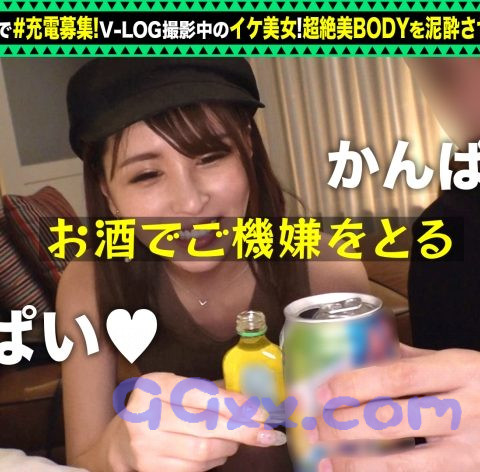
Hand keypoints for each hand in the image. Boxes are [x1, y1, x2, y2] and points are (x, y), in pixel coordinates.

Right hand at [110, 372, 285, 471]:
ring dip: (228, 447)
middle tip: (266, 434)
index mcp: (154, 386)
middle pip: (204, 427)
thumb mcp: (179, 388)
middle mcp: (144, 415)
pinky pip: (194, 469)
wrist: (122, 439)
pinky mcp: (150, 470)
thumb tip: (253, 400)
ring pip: (202, 452)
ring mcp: (144, 446)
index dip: (233, 404)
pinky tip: (217, 451)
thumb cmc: (162, 406)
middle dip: (242, 432)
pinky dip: (214, 461)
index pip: (199, 394)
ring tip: (234, 440)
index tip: (261, 413)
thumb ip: (212, 391)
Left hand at [315, 344, 479, 471]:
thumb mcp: (457, 361)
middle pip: (396, 420)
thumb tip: (364, 351)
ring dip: (360, 465)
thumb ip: (413, 359)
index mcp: (459, 371)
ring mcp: (471, 450)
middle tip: (315, 427)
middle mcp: (465, 410)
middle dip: (348, 425)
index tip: (325, 391)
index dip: (358, 384)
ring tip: (326, 463)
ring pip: (407, 464)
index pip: (399, 377)